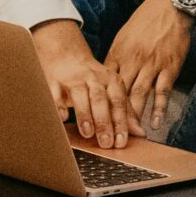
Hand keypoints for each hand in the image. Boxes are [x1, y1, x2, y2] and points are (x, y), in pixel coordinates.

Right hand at [31, 18, 141, 146]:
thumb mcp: (112, 90)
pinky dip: (59, 105)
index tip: (121, 142)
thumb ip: (125, 111)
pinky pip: (56, 93)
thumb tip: (140, 133)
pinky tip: (63, 117)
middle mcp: (93, 78)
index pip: (118, 102)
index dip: (120, 122)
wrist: (66, 54)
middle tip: (106, 143)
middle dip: (104, 121)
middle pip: (100, 99)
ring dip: (84, 114)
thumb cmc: (92, 79)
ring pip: (80, 95)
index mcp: (111, 81)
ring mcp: (73, 78)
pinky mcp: (55, 81)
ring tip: (87, 133)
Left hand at [105, 0, 192, 136]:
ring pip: (139, 95)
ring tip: (130, 134)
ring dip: (134, 116)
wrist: (171, 6)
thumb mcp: (124, 35)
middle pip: (120, 93)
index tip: (95, 118)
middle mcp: (132, 60)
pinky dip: (158, 108)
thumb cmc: (146, 20)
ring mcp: (151, 65)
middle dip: (115, 115)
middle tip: (111, 134)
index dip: (100, 102)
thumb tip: (106, 76)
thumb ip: (116, 57)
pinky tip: (155, 123)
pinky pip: (162, 91)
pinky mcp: (169, 67)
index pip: (105, 83)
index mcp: (118, 52)